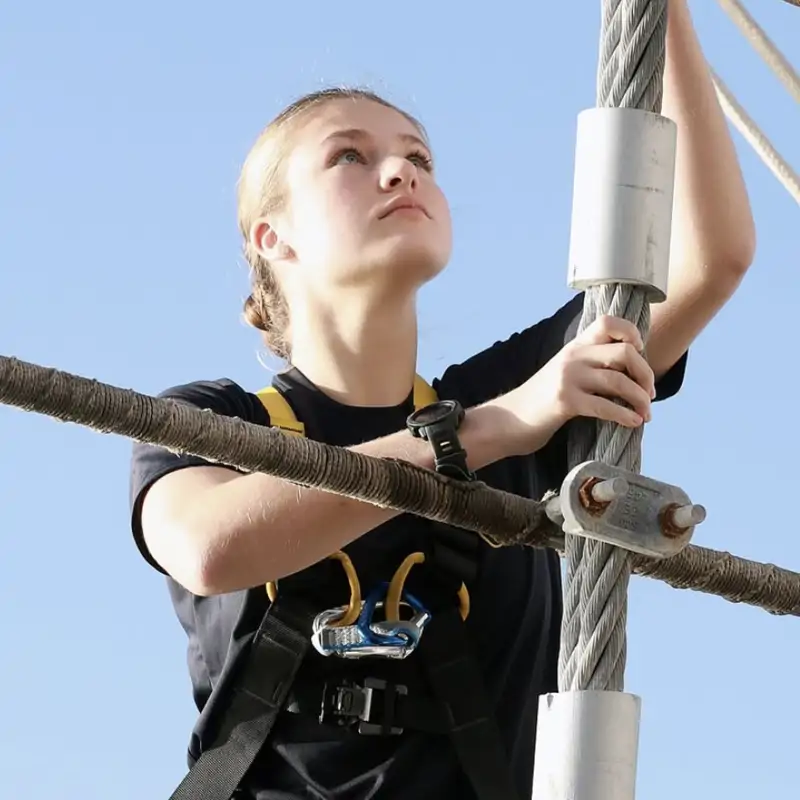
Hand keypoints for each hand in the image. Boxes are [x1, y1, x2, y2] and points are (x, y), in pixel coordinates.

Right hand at [492, 315, 655, 456]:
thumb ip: (592, 364)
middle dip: (646, 374)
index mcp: (575, 346)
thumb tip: (632, 372)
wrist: (511, 418)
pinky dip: (625, 416)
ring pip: (618, 381)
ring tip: (645, 413)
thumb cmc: (544, 399)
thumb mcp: (565, 371)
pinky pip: (605, 406)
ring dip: (640, 399)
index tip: (639, 354)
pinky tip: (633, 422)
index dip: (631, 333)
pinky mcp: (565, 401)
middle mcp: (573, 356)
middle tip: (649, 394)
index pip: (609, 322)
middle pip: (624, 353)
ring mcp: (568, 378)